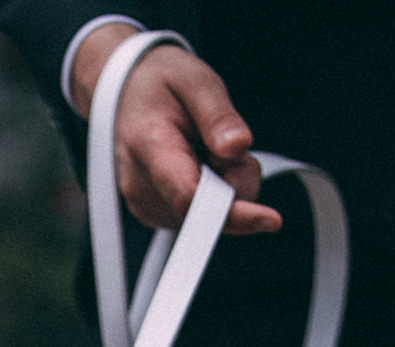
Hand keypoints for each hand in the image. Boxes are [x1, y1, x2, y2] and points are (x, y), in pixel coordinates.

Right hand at [69, 23, 280, 237]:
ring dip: (223, 187)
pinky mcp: (153, 213)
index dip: (233, 212)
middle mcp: (142, 187)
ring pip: (206, 218)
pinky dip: (210, 193)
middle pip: (207, 211)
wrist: (124, 92)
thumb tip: (237, 148)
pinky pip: (197, 216)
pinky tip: (197, 164)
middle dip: (234, 183)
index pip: (191, 198)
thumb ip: (217, 115)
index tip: (271, 219)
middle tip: (224, 142)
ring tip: (205, 149)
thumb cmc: (160, 83)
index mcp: (150, 149)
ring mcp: (146, 205)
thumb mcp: (195, 80)